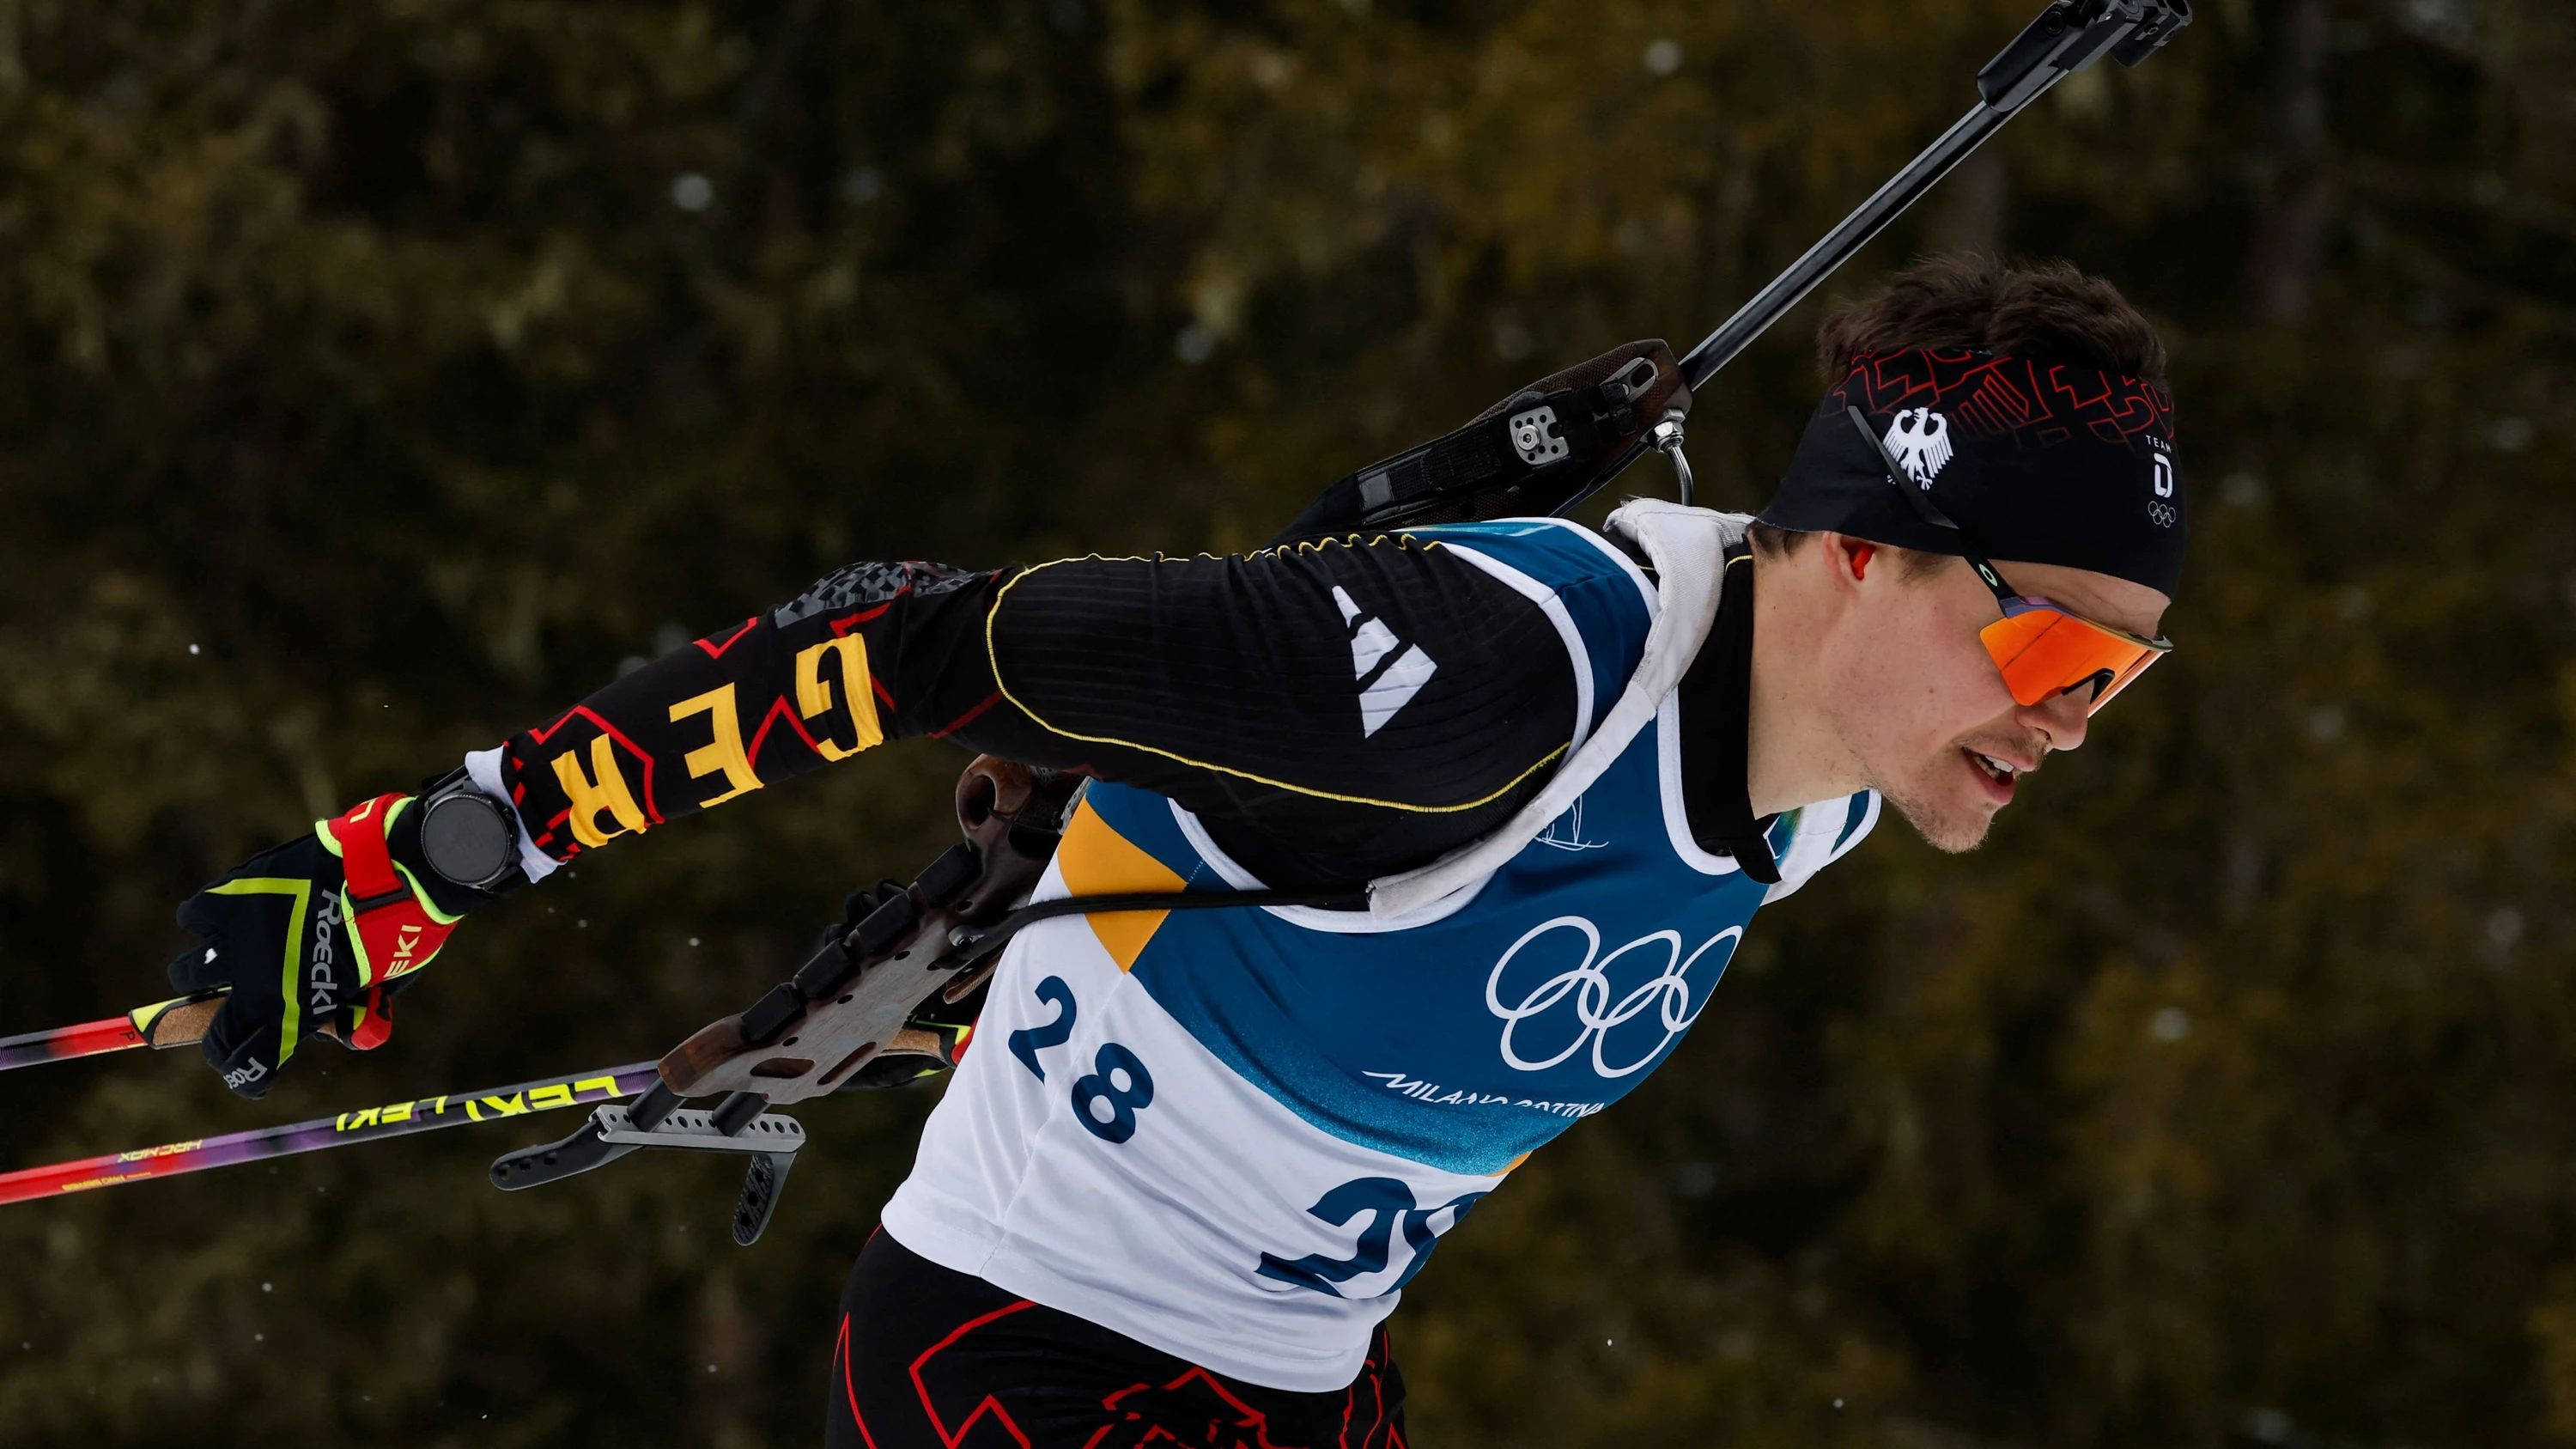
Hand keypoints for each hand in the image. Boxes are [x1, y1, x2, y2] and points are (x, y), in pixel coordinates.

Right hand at [169, 779, 518, 1096]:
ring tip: (233, 960)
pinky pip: (194, 916)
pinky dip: (207, 918)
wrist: (389, 873)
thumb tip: (345, 1030)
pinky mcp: (228, 897)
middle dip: (214, 1035)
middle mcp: (253, 986)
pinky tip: (232, 915)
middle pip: (208, 1032)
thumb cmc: (397, 931)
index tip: (253, 1072)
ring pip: (189, 973)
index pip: (246, 1066)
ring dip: (206, 974)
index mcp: (290, 1016)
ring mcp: (236, 941)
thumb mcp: (382, 987)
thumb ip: (354, 1012)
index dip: (247, 1076)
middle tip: (227, 1020)